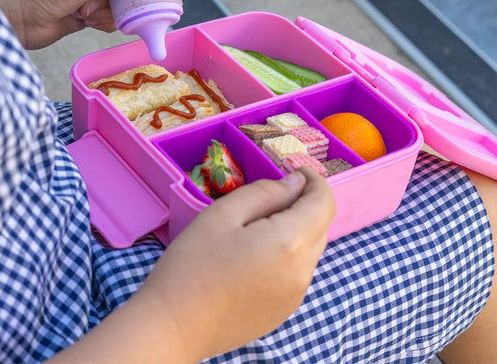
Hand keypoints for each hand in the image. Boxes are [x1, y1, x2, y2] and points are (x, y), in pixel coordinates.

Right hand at [48, 168, 334, 363]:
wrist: (174, 325)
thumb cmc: (192, 263)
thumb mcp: (224, 214)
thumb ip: (265, 192)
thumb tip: (296, 183)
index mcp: (290, 242)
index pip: (324, 202)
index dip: (314, 180)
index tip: (295, 171)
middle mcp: (303, 271)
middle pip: (320, 225)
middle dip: (304, 203)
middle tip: (269, 196)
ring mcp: (296, 294)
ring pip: (310, 248)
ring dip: (297, 228)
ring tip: (257, 226)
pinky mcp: (285, 310)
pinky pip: (299, 271)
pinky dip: (289, 253)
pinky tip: (255, 255)